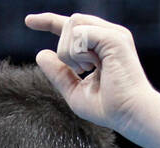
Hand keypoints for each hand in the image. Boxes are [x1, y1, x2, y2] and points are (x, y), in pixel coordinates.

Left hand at [25, 12, 156, 133]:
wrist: (130, 114)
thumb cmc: (109, 108)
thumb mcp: (75, 91)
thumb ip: (58, 73)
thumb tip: (40, 54)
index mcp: (101, 46)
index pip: (72, 26)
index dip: (48, 21)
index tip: (28, 22)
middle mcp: (108, 35)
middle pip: (70, 22)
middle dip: (64, 48)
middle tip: (79, 71)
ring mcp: (113, 34)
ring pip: (73, 23)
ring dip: (69, 50)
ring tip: (84, 70)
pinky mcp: (114, 37)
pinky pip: (81, 32)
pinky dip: (77, 52)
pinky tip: (89, 66)